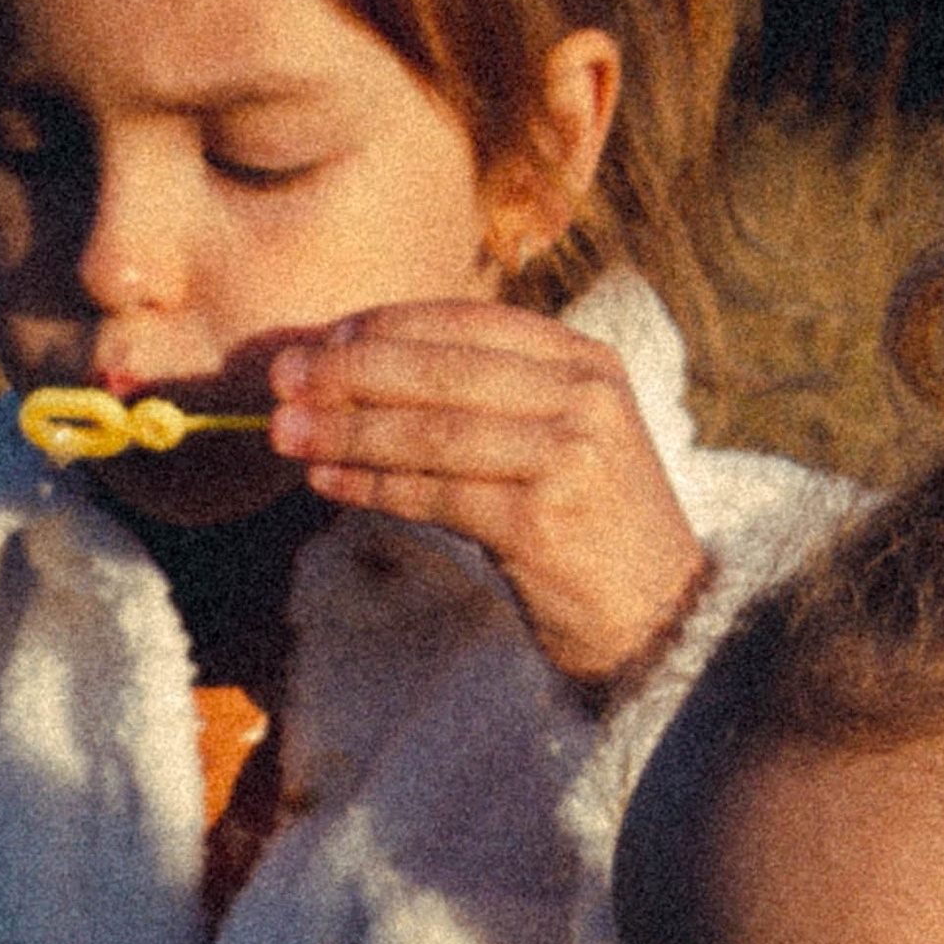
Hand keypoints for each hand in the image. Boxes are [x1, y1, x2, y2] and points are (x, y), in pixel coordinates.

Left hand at [265, 301, 709, 686]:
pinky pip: (436, 495)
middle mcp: (585, 398)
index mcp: (586, 361)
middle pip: (442, 371)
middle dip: (351, 372)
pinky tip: (328, 484)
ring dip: (348, 433)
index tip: (322, 340)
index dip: (386, 327)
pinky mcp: (543, 523)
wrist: (662, 621)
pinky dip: (373, 488)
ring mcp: (569, 459)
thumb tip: (362, 371)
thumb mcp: (559, 439)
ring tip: (285, 434)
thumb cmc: (592, 531)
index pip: (468, 322)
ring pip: (431, 433)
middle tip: (281, 379)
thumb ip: (490, 398)